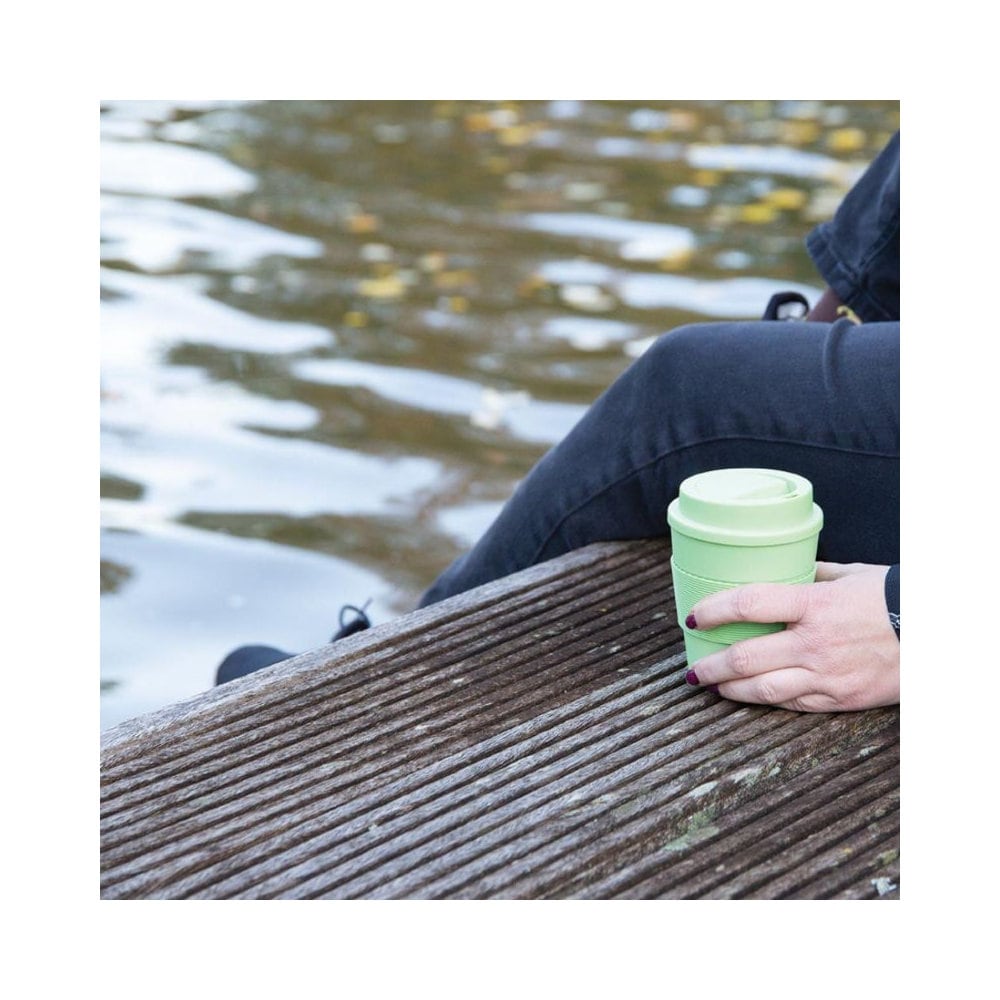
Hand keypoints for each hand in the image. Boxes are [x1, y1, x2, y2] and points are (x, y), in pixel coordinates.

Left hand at [685, 562, 898, 711]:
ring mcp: (827, 675)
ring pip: (764, 689)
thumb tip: (786, 568)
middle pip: (746, 657)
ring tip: (712, 687)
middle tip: (692, 668)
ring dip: (731, 690)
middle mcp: (815, 642)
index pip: (748, 604)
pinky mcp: (841, 698)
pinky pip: (794, 704)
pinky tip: (750, 697)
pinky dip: (767, 701)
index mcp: (814, 604)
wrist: (938, 633)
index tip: (693, 615)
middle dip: (710, 665)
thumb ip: (813, 574)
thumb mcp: (851, 575)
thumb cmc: (894, 597)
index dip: (713, 610)